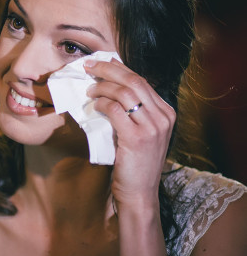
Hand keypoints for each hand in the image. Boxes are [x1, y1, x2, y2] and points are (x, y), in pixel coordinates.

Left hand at [84, 58, 174, 210]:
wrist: (139, 192)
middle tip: (89, 66)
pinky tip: (94, 106)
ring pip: (124, 92)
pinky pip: (116, 110)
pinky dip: (102, 104)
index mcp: (166, 112)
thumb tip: (109, 86)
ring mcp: (153, 127)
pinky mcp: (137, 137)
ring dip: (102, 86)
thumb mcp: (139, 132)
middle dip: (108, 69)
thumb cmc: (134, 162)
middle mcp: (163, 117)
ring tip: (89, 89)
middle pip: (134, 81)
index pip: (141, 80)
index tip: (102, 62)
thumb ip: (132, 111)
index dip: (119, 68)